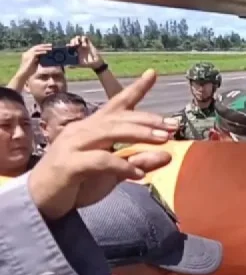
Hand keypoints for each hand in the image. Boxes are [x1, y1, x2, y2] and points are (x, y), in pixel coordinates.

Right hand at [17, 44, 52, 77]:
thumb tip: (48, 58)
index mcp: (29, 54)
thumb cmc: (30, 71)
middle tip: (51, 45)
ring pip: (37, 49)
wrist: (24, 74)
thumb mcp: (36, 64)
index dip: (43, 47)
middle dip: (44, 45)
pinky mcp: (28, 57)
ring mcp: (27, 54)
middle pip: (37, 47)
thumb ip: (40, 60)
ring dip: (44, 48)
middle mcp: (28, 53)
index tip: (49, 46)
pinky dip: (41, 52)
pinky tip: (46, 52)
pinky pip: (36, 53)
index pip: (36, 48)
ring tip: (50, 48)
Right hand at [27, 69, 177, 220]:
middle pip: (119, 118)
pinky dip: (121, 165)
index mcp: (93, 128)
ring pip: (110, 132)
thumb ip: (138, 162)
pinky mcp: (69, 164)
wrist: (42, 201)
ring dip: (139, 135)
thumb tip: (168, 155)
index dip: (135, 89)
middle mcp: (83, 130)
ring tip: (164, 140)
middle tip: (173, 125)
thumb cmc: (78, 183)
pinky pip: (100, 160)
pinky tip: (139, 174)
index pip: (117, 104)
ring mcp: (73, 144)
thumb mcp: (114, 172)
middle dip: (148, 120)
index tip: (153, 73)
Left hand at [69, 36, 104, 70]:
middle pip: (73, 40)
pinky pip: (85, 37)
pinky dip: (83, 39)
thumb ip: (73, 65)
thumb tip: (67, 66)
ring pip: (78, 37)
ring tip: (78, 44)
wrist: (96, 63)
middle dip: (72, 41)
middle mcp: (79, 47)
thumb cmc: (87, 64)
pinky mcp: (89, 43)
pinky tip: (84, 44)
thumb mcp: (79, 64)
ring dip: (77, 39)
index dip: (69, 45)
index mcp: (75, 51)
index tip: (69, 47)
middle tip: (74, 45)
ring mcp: (83, 45)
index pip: (70, 45)